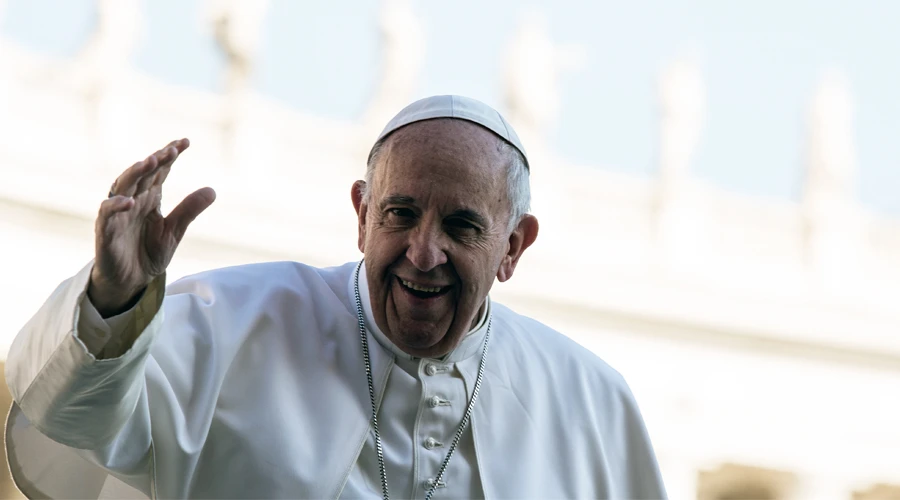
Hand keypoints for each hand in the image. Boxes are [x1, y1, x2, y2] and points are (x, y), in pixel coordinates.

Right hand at [87, 138, 215, 316]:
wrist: (130, 282)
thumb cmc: (147, 253)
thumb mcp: (174, 232)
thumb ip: (189, 210)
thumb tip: (213, 190)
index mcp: (150, 198)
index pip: (160, 171)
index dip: (170, 155)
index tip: (185, 142)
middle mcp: (133, 200)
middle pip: (143, 174)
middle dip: (155, 160)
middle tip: (171, 150)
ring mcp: (118, 214)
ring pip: (123, 186)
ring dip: (135, 173)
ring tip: (150, 161)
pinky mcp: (105, 230)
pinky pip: (107, 214)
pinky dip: (116, 205)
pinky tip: (130, 201)